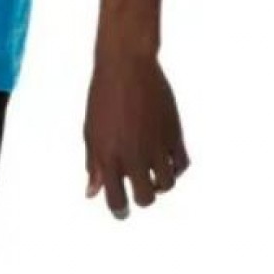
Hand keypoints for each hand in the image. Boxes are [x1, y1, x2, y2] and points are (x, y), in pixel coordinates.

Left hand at [83, 49, 189, 218]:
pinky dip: (176, 167)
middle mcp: (133, 154)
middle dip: (142, 197)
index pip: (116, 200)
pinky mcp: (174, 133)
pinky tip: (166, 158)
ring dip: (160, 183)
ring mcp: (156, 145)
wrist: (126, 64)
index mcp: (108, 155)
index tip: (122, 208)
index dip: (119, 209)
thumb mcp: (91, 129)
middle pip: (145, 199)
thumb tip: (92, 193)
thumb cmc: (103, 95)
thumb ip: (94, 163)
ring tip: (152, 170)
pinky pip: (182, 164)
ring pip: (167, 185)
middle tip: (139, 187)